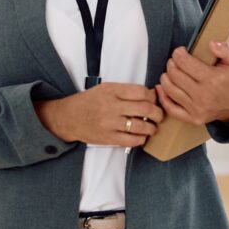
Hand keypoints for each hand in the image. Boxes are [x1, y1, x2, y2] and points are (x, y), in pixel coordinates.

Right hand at [35, 83, 163, 147]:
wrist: (68, 117)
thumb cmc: (89, 101)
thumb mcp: (106, 88)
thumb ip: (126, 91)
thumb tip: (151, 95)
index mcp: (112, 90)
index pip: (141, 92)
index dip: (153, 97)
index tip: (154, 100)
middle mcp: (111, 106)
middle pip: (145, 109)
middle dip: (158, 113)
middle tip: (159, 116)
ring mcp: (109, 123)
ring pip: (141, 126)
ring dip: (152, 128)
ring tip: (152, 127)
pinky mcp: (108, 138)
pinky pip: (131, 140)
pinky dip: (141, 139)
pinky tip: (141, 136)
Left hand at [156, 42, 228, 125]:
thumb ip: (226, 49)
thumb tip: (211, 43)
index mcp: (212, 79)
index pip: (184, 62)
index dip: (178, 53)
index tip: (180, 51)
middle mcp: (203, 95)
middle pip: (174, 75)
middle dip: (171, 64)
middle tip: (174, 61)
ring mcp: (197, 108)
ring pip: (170, 89)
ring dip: (165, 77)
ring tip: (170, 72)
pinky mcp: (192, 118)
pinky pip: (170, 108)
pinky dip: (163, 97)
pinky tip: (162, 87)